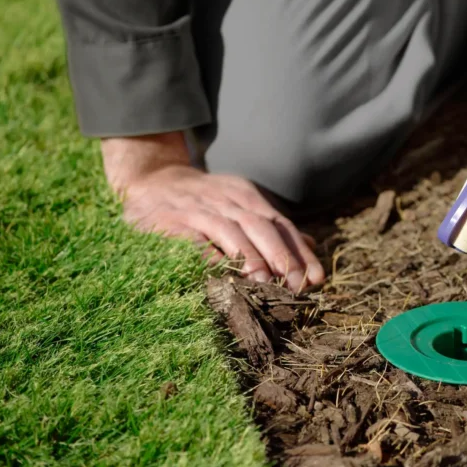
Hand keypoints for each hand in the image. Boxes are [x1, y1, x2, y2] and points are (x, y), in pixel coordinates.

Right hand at [102, 133, 325, 291]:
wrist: (149, 181)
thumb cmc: (201, 201)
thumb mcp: (238, 205)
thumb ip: (271, 226)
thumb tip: (310, 244)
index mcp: (246, 196)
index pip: (280, 224)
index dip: (300, 252)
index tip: (317, 278)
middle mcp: (226, 200)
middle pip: (261, 226)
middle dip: (282, 257)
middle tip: (296, 285)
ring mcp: (198, 209)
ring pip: (230, 231)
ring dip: (250, 258)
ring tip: (265, 283)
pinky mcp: (171, 221)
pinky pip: (193, 239)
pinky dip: (209, 256)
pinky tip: (222, 275)